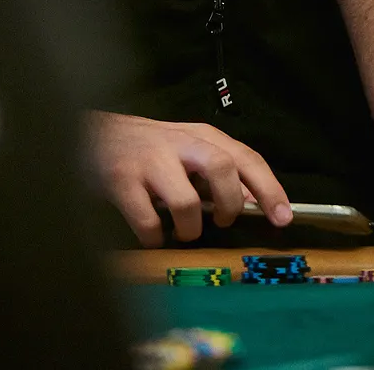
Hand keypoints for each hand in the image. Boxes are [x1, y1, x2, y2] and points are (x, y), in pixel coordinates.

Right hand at [86, 111, 291, 247]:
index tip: (284, 218)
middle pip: (223, 168)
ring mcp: (149, 162)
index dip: (269, 190)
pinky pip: (148, 222)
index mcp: (201, 135)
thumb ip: (220, 170)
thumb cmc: (147, 147)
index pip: (246, 158)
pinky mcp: (120, 181)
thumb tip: (255, 200)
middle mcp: (178, 144)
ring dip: (190, 228)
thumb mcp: (188, 149)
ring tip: (182, 231)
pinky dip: (154, 238)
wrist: (89, 134)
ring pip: (187, 202)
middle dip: (229, 204)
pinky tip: (152, 236)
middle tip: (221, 220)